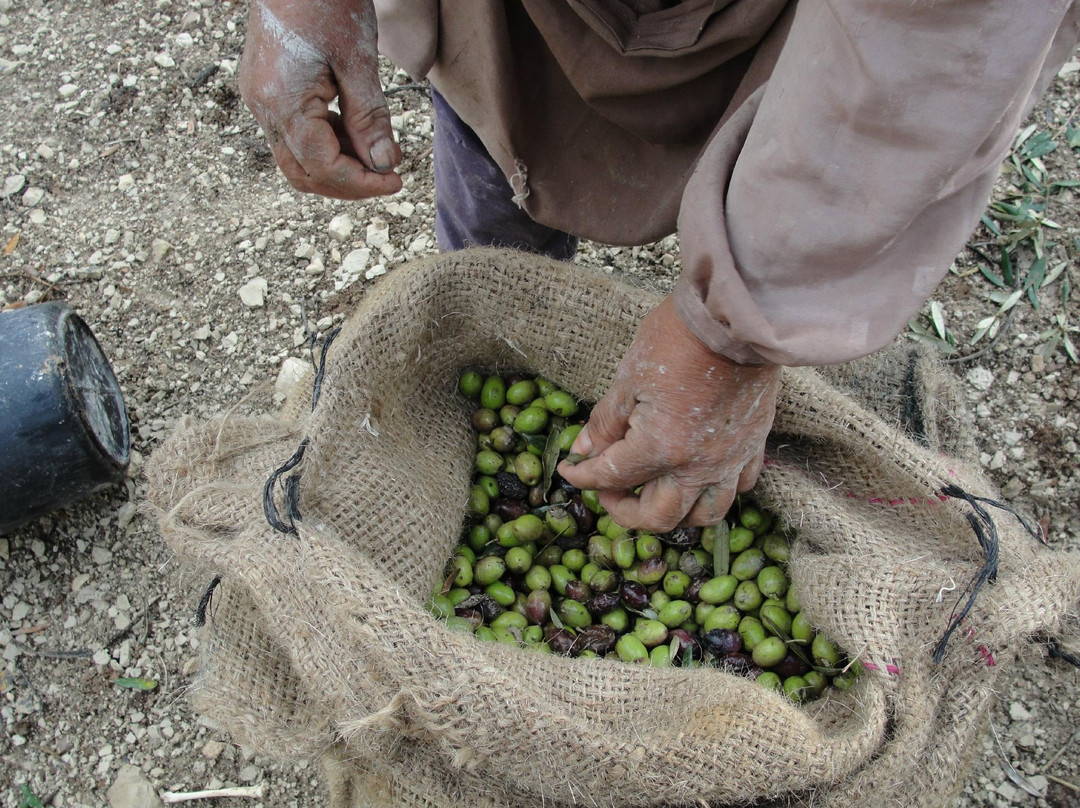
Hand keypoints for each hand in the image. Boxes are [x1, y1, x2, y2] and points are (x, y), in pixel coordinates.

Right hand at [238, 0, 401, 198]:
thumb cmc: (325, 0)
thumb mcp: (357, 60)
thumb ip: (369, 118)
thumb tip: (382, 163)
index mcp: (282, 101)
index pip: (323, 167)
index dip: (361, 183)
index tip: (396, 180)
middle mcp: (262, 107)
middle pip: (304, 173)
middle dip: (348, 182)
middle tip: (388, 173)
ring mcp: (259, 100)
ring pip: (298, 159)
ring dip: (338, 164)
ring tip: (377, 148)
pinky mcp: (265, 91)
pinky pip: (294, 135)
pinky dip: (326, 143)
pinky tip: (355, 130)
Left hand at [558, 296, 779, 530]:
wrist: (736, 315)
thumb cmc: (678, 339)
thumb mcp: (629, 378)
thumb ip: (605, 423)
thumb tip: (584, 450)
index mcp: (661, 448)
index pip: (612, 477)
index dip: (583, 477)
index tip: (571, 470)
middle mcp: (698, 466)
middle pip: (658, 516)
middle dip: (624, 510)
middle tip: (609, 489)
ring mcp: (729, 460)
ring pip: (703, 516)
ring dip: (673, 515)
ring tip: (653, 496)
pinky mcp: (753, 445)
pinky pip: (739, 488)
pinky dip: (715, 493)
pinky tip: (698, 478)